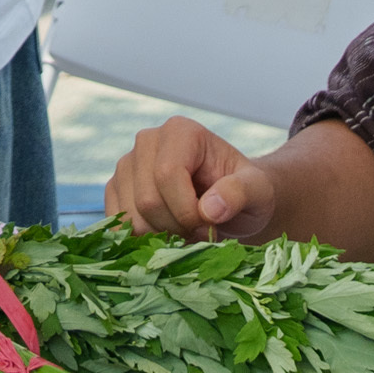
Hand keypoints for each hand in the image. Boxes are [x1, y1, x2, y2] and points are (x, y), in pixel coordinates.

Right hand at [105, 116, 284, 241]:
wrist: (229, 201)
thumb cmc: (245, 193)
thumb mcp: (258, 191)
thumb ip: (240, 193)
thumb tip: (209, 209)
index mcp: (180, 131)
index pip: (167, 174)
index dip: (186, 211)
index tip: (210, 226)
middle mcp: (147, 141)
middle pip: (146, 199)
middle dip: (176, 228)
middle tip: (200, 233)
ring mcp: (127, 165)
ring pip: (131, 217)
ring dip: (161, 238)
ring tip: (186, 233)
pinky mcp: (116, 190)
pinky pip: (118, 225)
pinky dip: (142, 241)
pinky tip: (166, 236)